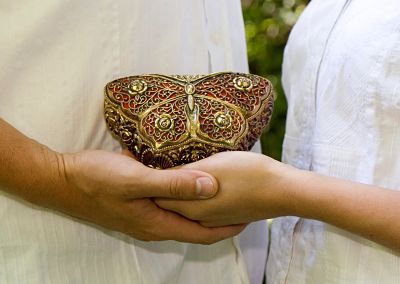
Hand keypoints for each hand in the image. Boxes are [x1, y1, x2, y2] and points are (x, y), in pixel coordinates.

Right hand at [54, 150, 244, 243]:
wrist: (62, 179)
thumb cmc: (97, 180)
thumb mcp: (136, 180)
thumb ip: (174, 185)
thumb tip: (213, 187)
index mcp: (158, 224)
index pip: (203, 234)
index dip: (228, 228)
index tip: (250, 216)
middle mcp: (155, 223)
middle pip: (196, 226)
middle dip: (220, 218)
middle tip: (242, 202)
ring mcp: (146, 214)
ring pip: (184, 215)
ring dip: (204, 206)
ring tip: (224, 190)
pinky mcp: (139, 202)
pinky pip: (171, 203)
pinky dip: (187, 196)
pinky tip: (192, 180)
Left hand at [155, 151, 294, 226]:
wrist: (281, 191)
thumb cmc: (247, 174)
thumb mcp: (212, 164)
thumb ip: (185, 172)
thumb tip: (164, 173)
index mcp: (189, 205)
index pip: (157, 196)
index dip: (153, 180)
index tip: (152, 164)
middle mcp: (196, 217)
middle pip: (170, 203)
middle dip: (165, 187)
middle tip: (166, 165)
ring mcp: (211, 220)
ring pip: (187, 207)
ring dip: (183, 194)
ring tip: (186, 173)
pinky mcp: (224, 219)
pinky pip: (203, 210)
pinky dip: (199, 199)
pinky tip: (206, 185)